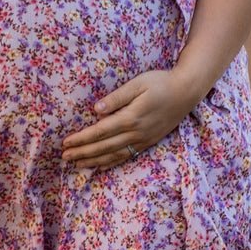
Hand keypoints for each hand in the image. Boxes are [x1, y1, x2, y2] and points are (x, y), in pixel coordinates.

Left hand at [60, 69, 200, 168]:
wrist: (186, 92)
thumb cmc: (161, 83)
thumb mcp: (138, 83)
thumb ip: (117, 97)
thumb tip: (96, 109)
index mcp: (130, 117)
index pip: (100, 131)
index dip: (82, 138)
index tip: (66, 142)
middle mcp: (135, 133)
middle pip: (104, 146)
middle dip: (82, 153)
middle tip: (64, 157)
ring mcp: (143, 140)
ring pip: (114, 155)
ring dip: (94, 161)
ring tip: (77, 165)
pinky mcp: (148, 142)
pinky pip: (127, 156)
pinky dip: (111, 163)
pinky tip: (101, 167)